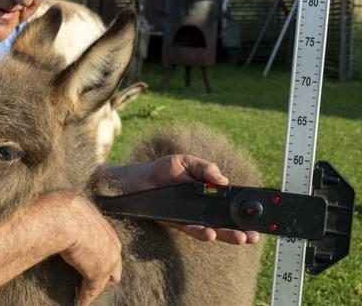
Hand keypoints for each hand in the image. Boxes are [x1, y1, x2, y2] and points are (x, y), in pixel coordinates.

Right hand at [51, 192, 121, 305]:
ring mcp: (108, 261)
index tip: (92, 259)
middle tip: (94, 278)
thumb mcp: (73, 209)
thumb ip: (73, 215)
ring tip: (87, 293)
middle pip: (114, 265)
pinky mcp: (97, 274)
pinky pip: (92, 291)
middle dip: (107, 272)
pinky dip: (85, 299)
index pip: (109, 247)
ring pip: (107, 279)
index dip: (101, 254)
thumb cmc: (65, 209)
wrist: (66, 216)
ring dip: (97, 286)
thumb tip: (58, 209)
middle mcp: (113, 245)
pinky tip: (80, 303)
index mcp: (106, 228)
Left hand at [104, 155, 259, 244]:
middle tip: (255, 235)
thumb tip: (223, 180)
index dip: (245, 209)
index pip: (231, 202)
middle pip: (227, 220)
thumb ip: (205, 168)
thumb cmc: (163, 169)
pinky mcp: (178, 223)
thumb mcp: (186, 161)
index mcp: (209, 190)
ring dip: (227, 234)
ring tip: (240, 238)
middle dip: (242, 228)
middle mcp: (203, 206)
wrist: (138, 179)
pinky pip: (193, 230)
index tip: (260, 215)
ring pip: (214, 229)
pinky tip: (212, 234)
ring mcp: (192, 216)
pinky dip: (203, 232)